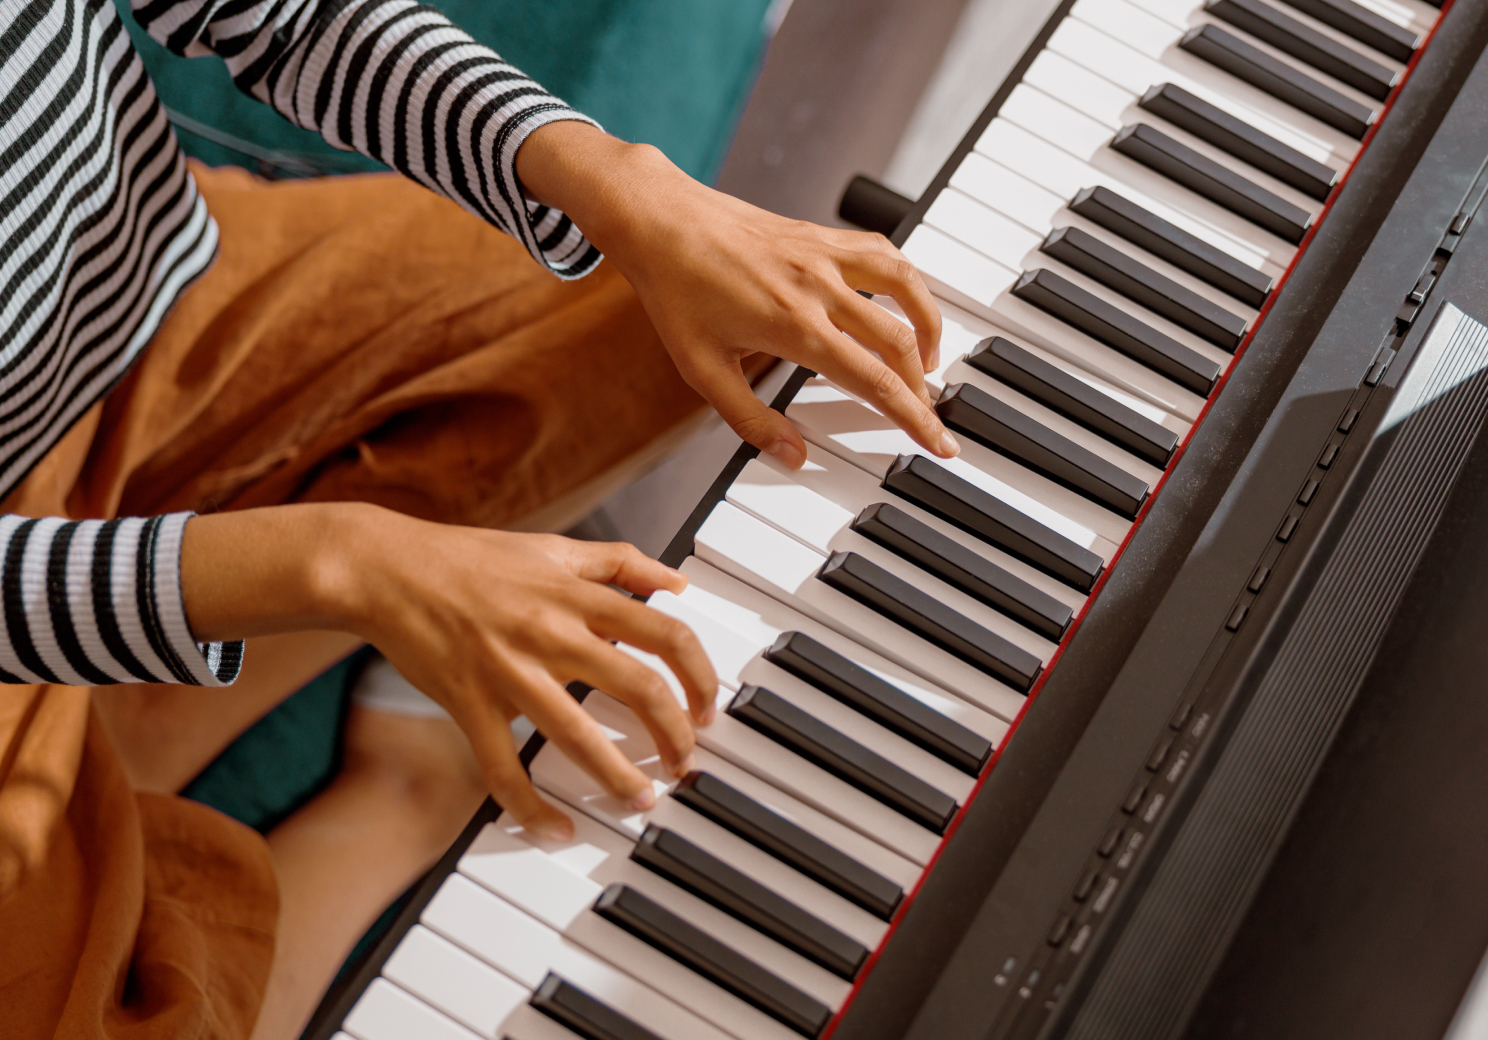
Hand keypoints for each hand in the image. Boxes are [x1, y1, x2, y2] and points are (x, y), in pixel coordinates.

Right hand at [182, 504, 717, 839]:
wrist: (387, 568)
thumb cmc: (471, 558)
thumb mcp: (554, 546)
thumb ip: (619, 562)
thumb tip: (676, 582)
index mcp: (577, 594)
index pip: (667, 634)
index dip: (700, 675)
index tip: (707, 707)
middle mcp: (552, 631)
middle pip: (640, 688)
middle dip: (676, 735)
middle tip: (686, 763)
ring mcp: (509, 671)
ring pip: (579, 735)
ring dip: (619, 777)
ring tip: (642, 801)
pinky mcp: (468, 703)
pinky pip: (503, 769)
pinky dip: (531, 808)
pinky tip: (555, 830)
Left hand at [516, 122, 960, 468]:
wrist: (662, 221)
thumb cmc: (676, 293)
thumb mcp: (702, 370)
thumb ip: (750, 419)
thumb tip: (793, 456)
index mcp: (794, 326)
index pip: (874, 381)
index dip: (913, 416)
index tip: (938, 442)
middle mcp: (820, 287)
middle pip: (898, 342)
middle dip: (924, 387)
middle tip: (932, 416)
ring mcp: (824, 255)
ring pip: (905, 287)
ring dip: (927, 327)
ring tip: (927, 362)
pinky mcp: (821, 236)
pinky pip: (883, 254)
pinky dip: (906, 282)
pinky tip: (902, 304)